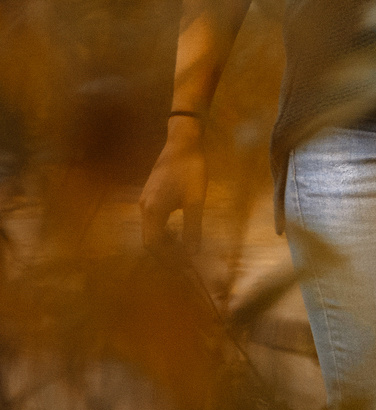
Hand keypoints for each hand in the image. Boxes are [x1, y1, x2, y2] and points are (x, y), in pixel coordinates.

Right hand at [141, 121, 207, 250]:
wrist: (182, 143)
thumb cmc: (191, 169)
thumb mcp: (195, 200)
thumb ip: (193, 227)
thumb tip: (193, 252)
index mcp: (153, 210)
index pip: (153, 245)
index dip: (167, 258)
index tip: (183, 266)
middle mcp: (144, 208)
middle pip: (149, 240)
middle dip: (166, 253)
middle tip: (185, 262)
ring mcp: (145, 201)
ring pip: (150, 230)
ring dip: (165, 242)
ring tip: (184, 249)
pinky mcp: (150, 195)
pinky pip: (153, 221)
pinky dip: (164, 231)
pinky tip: (179, 231)